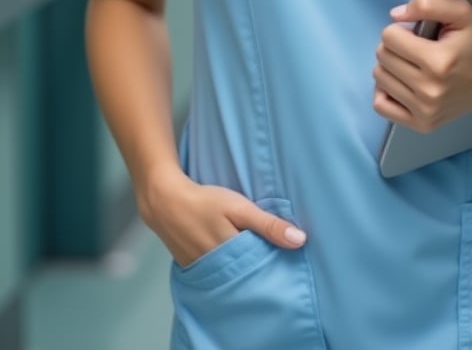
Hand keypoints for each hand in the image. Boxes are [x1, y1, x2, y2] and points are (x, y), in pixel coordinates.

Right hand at [139, 164, 306, 266]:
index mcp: (232, 256)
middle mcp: (218, 270)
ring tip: (256, 256)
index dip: (276, 263)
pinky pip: (216, 273)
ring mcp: (204, 271)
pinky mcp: (194, 268)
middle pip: (247, 275)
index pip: (263, 269)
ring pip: (232, 275)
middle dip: (261, 267)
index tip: (289, 259)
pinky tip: (233, 257)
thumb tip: (300, 240)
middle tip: (274, 257)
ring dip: (244, 268)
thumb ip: (268, 224)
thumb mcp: (240, 208)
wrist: (165, 201)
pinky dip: (226, 267)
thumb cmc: (206, 202)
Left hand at [372, 0, 471, 131]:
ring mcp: (425, 111)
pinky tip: (402, 82)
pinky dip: (385, 91)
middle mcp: (430, 90)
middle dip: (394, 46)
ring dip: (390, 66)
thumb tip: (395, 15)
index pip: (389, 37)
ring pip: (379, 79)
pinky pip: (381, 106)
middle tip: (415, 48)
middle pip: (382, 58)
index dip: (400, 29)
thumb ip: (427, 4)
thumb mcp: (461, 11)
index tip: (416, 33)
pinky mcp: (422, 124)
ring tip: (411, 64)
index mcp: (438, 61)